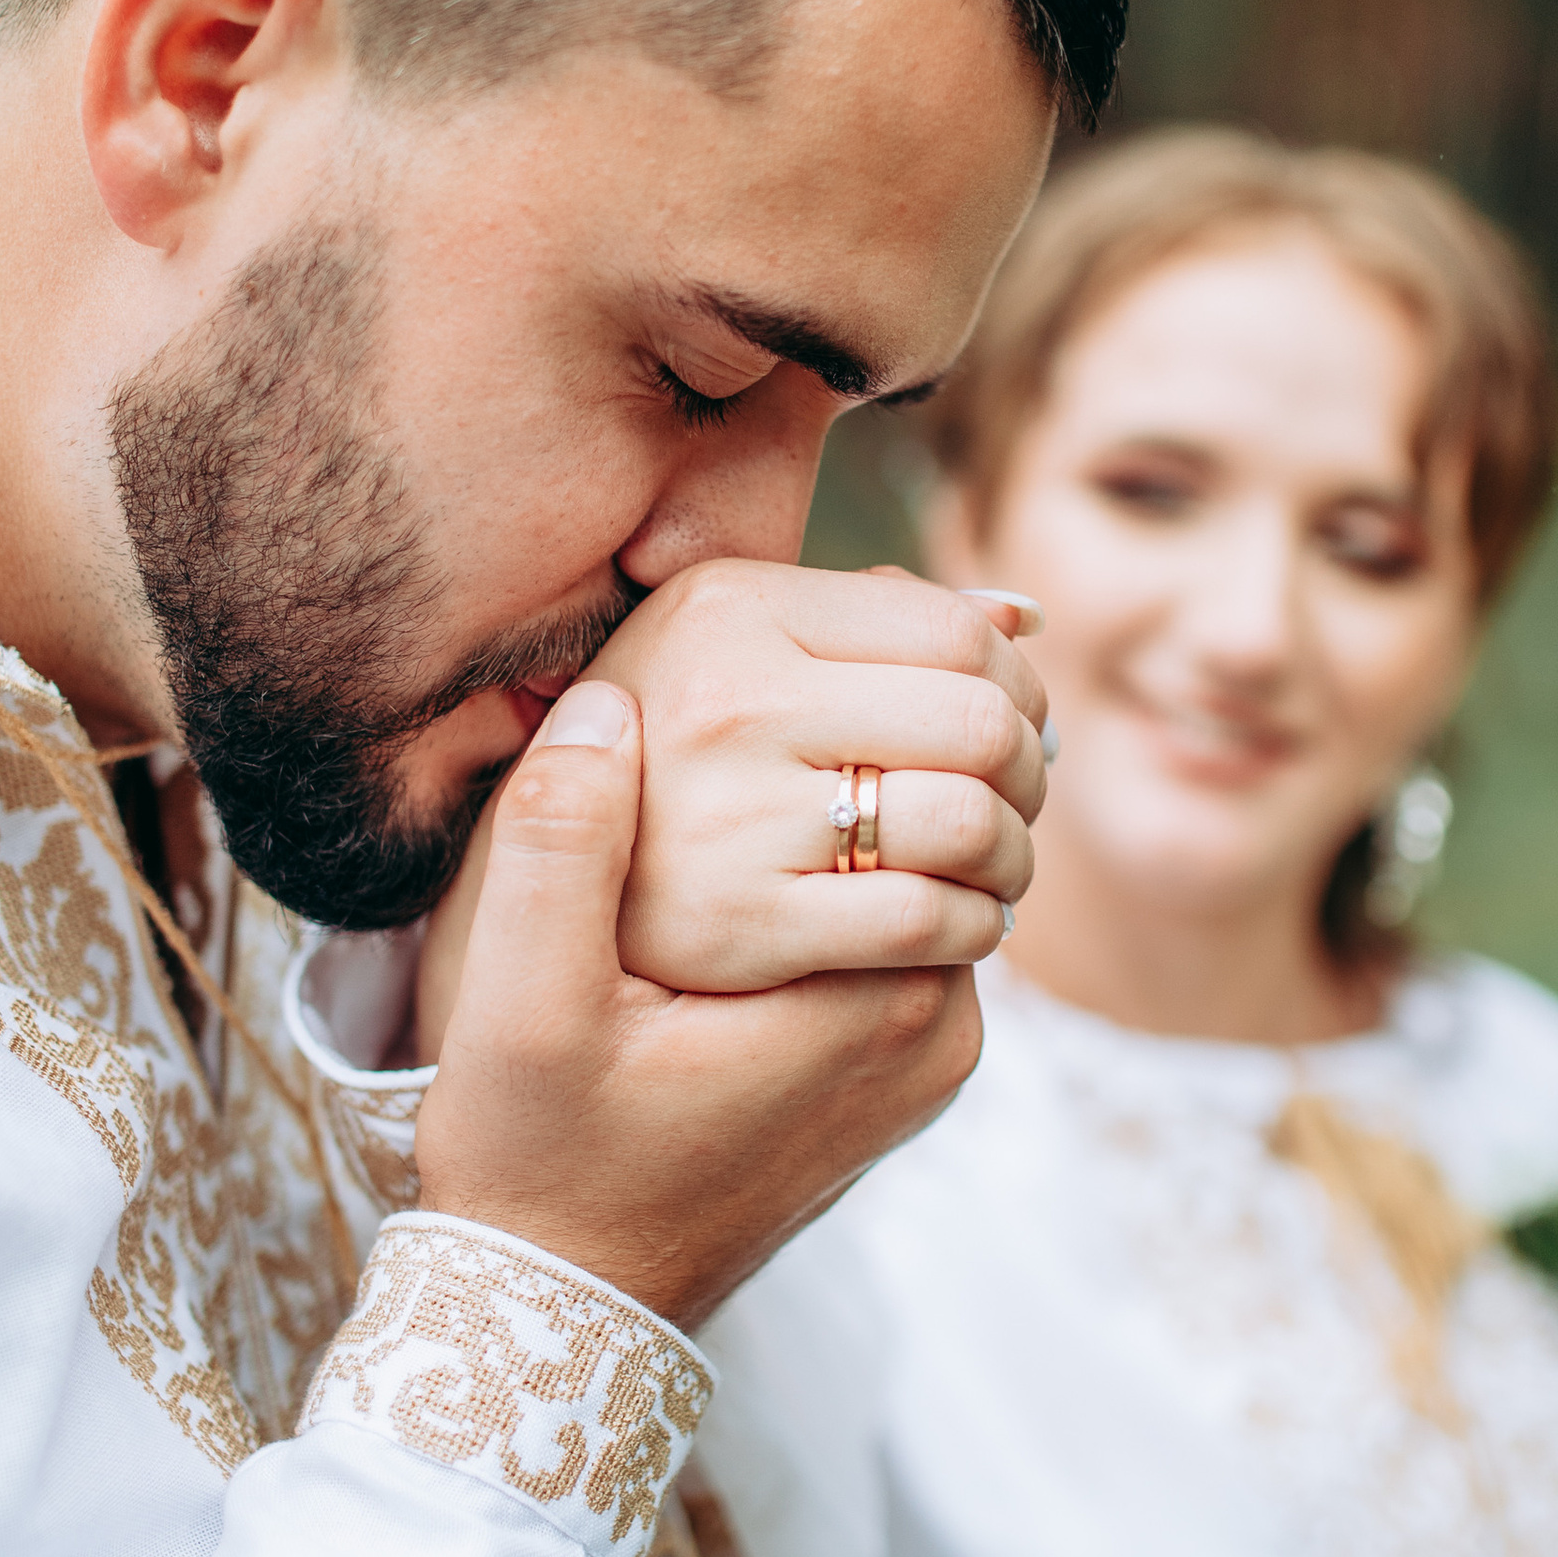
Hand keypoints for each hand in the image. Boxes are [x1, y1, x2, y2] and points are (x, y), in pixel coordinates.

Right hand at [414, 676, 983, 1326]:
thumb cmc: (540, 1159)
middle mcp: (934, 1030)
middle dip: (881, 756)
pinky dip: (858, 894)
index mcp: (868, 993)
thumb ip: (559, 845)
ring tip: (776, 763)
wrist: (571, 1302)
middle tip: (793, 687)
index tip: (793, 669)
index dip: (873, 706)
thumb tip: (607, 703)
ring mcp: (930, 1064)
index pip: (936, 788)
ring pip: (933, 880)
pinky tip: (765, 865)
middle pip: (950, 828)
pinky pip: (911, 944)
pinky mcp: (909, 1086)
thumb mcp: (519, 1004)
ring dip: (868, 823)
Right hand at [584, 559, 1046, 994]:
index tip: (1012, 724)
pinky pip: (925, 921)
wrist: (530, 945)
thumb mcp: (720, 664)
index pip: (954, 631)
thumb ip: (852, 627)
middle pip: (978, 724)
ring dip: (1010, 855)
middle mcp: (725, 702)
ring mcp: (730, 820)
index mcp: (728, 611)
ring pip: (967, 824)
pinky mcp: (738, 929)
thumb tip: (1020, 615)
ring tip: (994, 865)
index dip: (1014, 682)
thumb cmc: (653, 784)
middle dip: (1027, 767)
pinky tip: (961, 926)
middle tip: (1014, 798)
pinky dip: (971, 926)